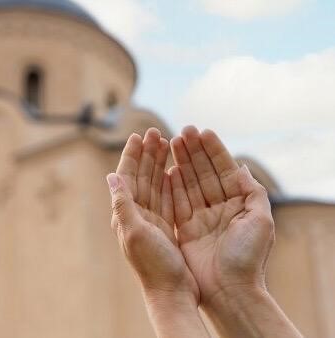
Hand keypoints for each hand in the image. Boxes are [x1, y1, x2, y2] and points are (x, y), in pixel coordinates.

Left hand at [107, 128, 197, 300]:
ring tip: (165, 143)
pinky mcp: (165, 227)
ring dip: (158, 164)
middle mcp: (135, 215)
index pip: (126, 177)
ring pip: (154, 184)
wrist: (171, 293)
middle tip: (155, 132)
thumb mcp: (136, 233)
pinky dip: (169, 182)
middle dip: (146, 154)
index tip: (138, 135)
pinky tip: (174, 170)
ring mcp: (151, 221)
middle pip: (140, 176)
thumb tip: (111, 176)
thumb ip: (123, 205)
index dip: (132, 155)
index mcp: (125, 214)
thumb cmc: (154, 266)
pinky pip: (166, 198)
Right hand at [169, 126, 274, 304]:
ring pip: (188, 184)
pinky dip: (172, 185)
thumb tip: (241, 167)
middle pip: (203, 173)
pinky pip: (176, 202)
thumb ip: (252, 191)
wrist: (229, 290)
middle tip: (182, 131)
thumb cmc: (247, 257)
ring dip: (181, 162)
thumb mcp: (260, 220)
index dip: (213, 150)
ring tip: (170, 142)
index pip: (223, 169)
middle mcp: (219, 208)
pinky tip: (167, 169)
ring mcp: (200, 218)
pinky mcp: (185, 230)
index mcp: (238, 204)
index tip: (201, 131)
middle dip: (193, 151)